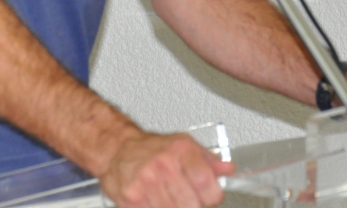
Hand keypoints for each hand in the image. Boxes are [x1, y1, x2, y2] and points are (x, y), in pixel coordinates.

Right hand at [98, 131, 235, 207]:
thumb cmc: (152, 149)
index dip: (212, 197)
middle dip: (193, 206)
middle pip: (192, 205)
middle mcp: (163, 164)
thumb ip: (208, 160)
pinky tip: (156, 201)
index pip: (207, 185)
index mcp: (180, 150)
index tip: (208, 197)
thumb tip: (228, 170)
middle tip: (188, 199)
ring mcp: (146, 182)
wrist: (117, 149)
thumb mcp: (184, 145)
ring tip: (170, 198)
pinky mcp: (132, 198)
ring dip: (175, 207)